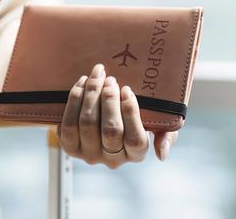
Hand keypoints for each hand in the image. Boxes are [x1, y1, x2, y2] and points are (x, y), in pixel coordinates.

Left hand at [57, 64, 179, 167]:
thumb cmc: (137, 117)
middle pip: (110, 130)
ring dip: (91, 96)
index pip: (136, 139)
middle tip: (111, 79)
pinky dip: (75, 100)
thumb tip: (162, 154)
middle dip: (109, 100)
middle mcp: (112, 159)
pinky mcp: (69, 147)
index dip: (131, 113)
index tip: (127, 90)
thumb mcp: (160, 126)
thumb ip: (166, 136)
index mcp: (136, 154)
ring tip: (97, 76)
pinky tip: (82, 84)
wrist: (105, 112)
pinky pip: (68, 124)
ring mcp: (89, 154)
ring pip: (87, 124)